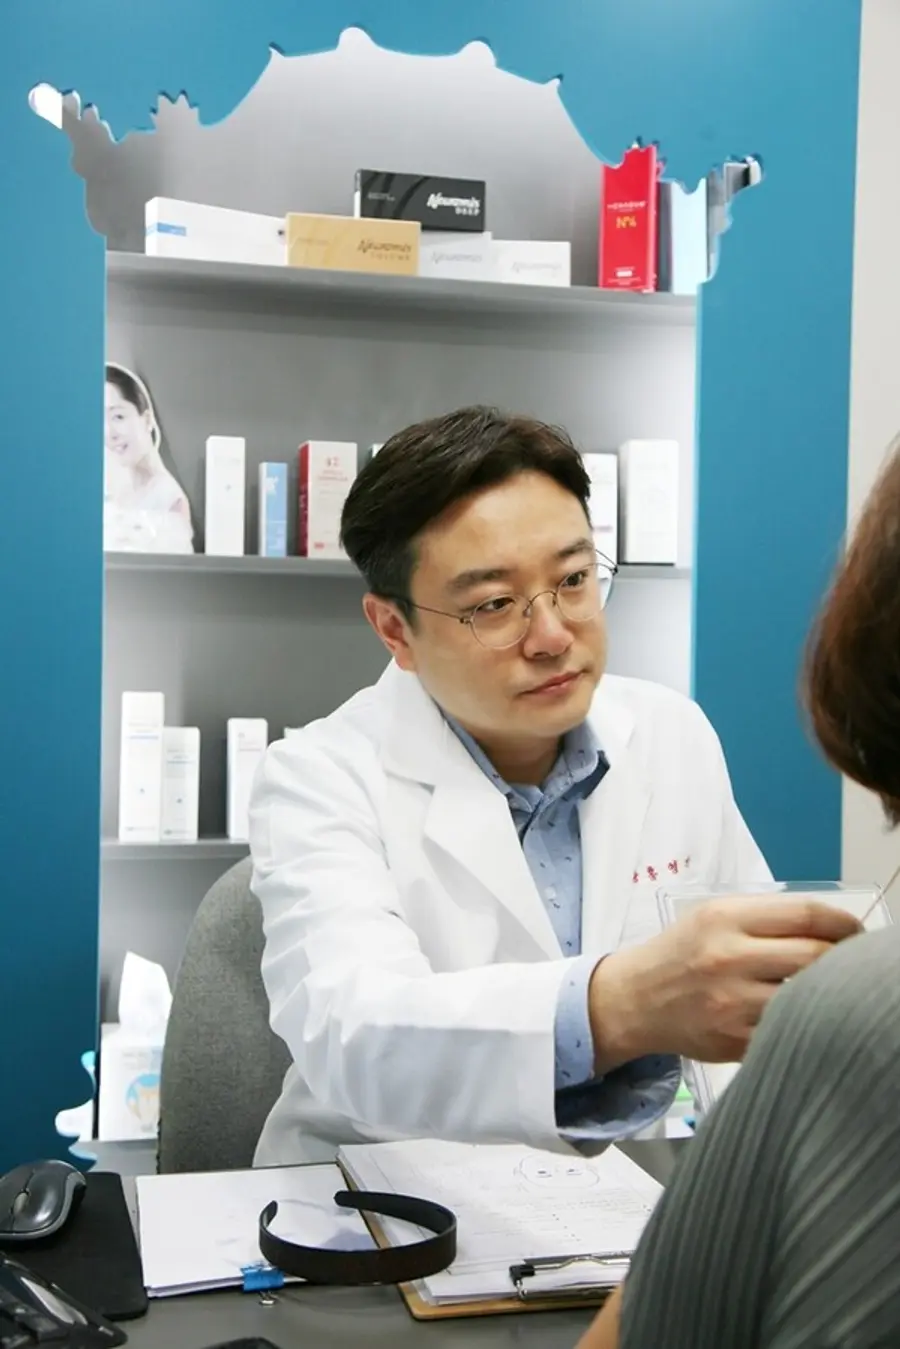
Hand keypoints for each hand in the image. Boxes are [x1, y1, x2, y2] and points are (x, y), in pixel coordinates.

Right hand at [588, 897, 860, 1070]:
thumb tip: (830, 927)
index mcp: (726, 918)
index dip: (843, 923)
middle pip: (815, 957)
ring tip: (819, 987)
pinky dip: (796, 1021)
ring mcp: (732, 1003)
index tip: (854, 931)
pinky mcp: (735, 1040)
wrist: (635, 999)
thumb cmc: (682, 951)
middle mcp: (729, 958)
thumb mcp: (713, 916)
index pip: (806, 915)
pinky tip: (793, 1015)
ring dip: (821, 992)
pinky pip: (785, 1029)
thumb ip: (764, 918)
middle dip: (842, 958)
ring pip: (806, 997)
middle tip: (848, 962)